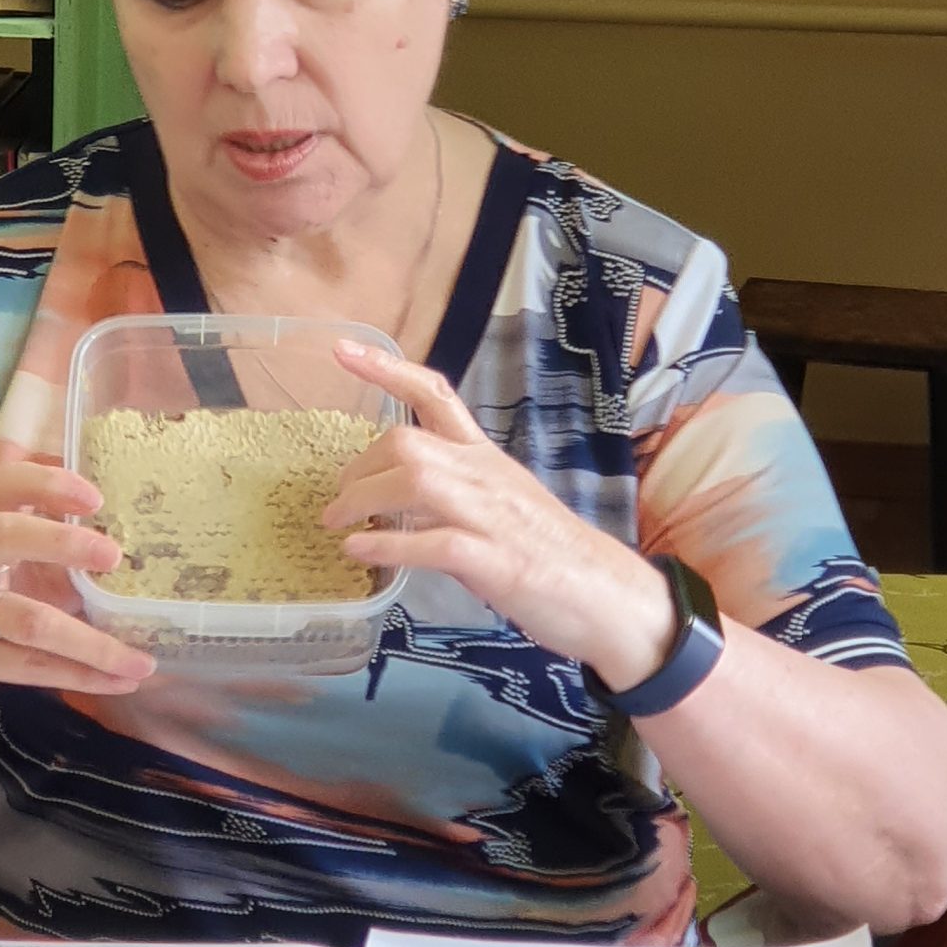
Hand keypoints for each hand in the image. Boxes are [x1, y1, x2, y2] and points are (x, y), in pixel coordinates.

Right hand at [0, 460, 154, 725]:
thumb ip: (38, 558)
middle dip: (61, 541)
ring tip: (140, 659)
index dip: (48, 483)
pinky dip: (79, 675)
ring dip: (90, 643)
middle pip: (6, 536)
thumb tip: (119, 558)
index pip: (5, 487)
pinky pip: (29, 667)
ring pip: (29, 621)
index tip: (94, 496)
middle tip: (114, 555)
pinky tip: (120, 680)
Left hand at [324, 340, 676, 692]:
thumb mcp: (502, 505)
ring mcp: (491, 516)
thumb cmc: (554, 554)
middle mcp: (486, 476)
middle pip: (408, 442)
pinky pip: (431, 543)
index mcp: (487, 458)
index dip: (387, 369)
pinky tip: (358, 550)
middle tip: (337, 501)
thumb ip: (454, 494)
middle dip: (359, 466)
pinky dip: (387, 544)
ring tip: (338, 523)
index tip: (342, 350)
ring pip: (415, 481)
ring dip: (362, 501)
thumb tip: (400, 500)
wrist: (609, 595)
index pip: (435, 394)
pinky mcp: (494, 560)